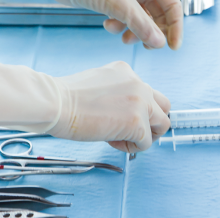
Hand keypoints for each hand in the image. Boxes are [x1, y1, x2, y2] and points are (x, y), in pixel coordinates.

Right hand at [51, 61, 170, 151]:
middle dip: (150, 122)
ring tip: (120, 137)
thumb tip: (124, 113)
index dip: (133, 109)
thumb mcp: (99, 84)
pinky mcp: (137, 122)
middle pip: (163, 106)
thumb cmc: (67, 98)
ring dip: (145, 135)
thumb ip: (117, 92)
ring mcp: (140, 101)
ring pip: (162, 124)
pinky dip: (130, 148)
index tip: (115, 116)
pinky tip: (111, 140)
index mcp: (126, 71)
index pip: (146, 92)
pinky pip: (146, 142)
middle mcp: (138, 82)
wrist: (56, 102)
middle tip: (129, 131)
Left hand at [66, 0, 183, 50]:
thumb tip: (160, 44)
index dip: (175, 26)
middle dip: (152, 32)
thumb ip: (141, 25)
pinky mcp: (113, 2)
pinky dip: (120, 27)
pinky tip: (108, 25)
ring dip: (135, 32)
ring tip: (124, 39)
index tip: (172, 47)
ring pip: (141, 20)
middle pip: (158, 14)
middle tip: (146, 47)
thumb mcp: (118, 5)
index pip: (172, 4)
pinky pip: (126, 20)